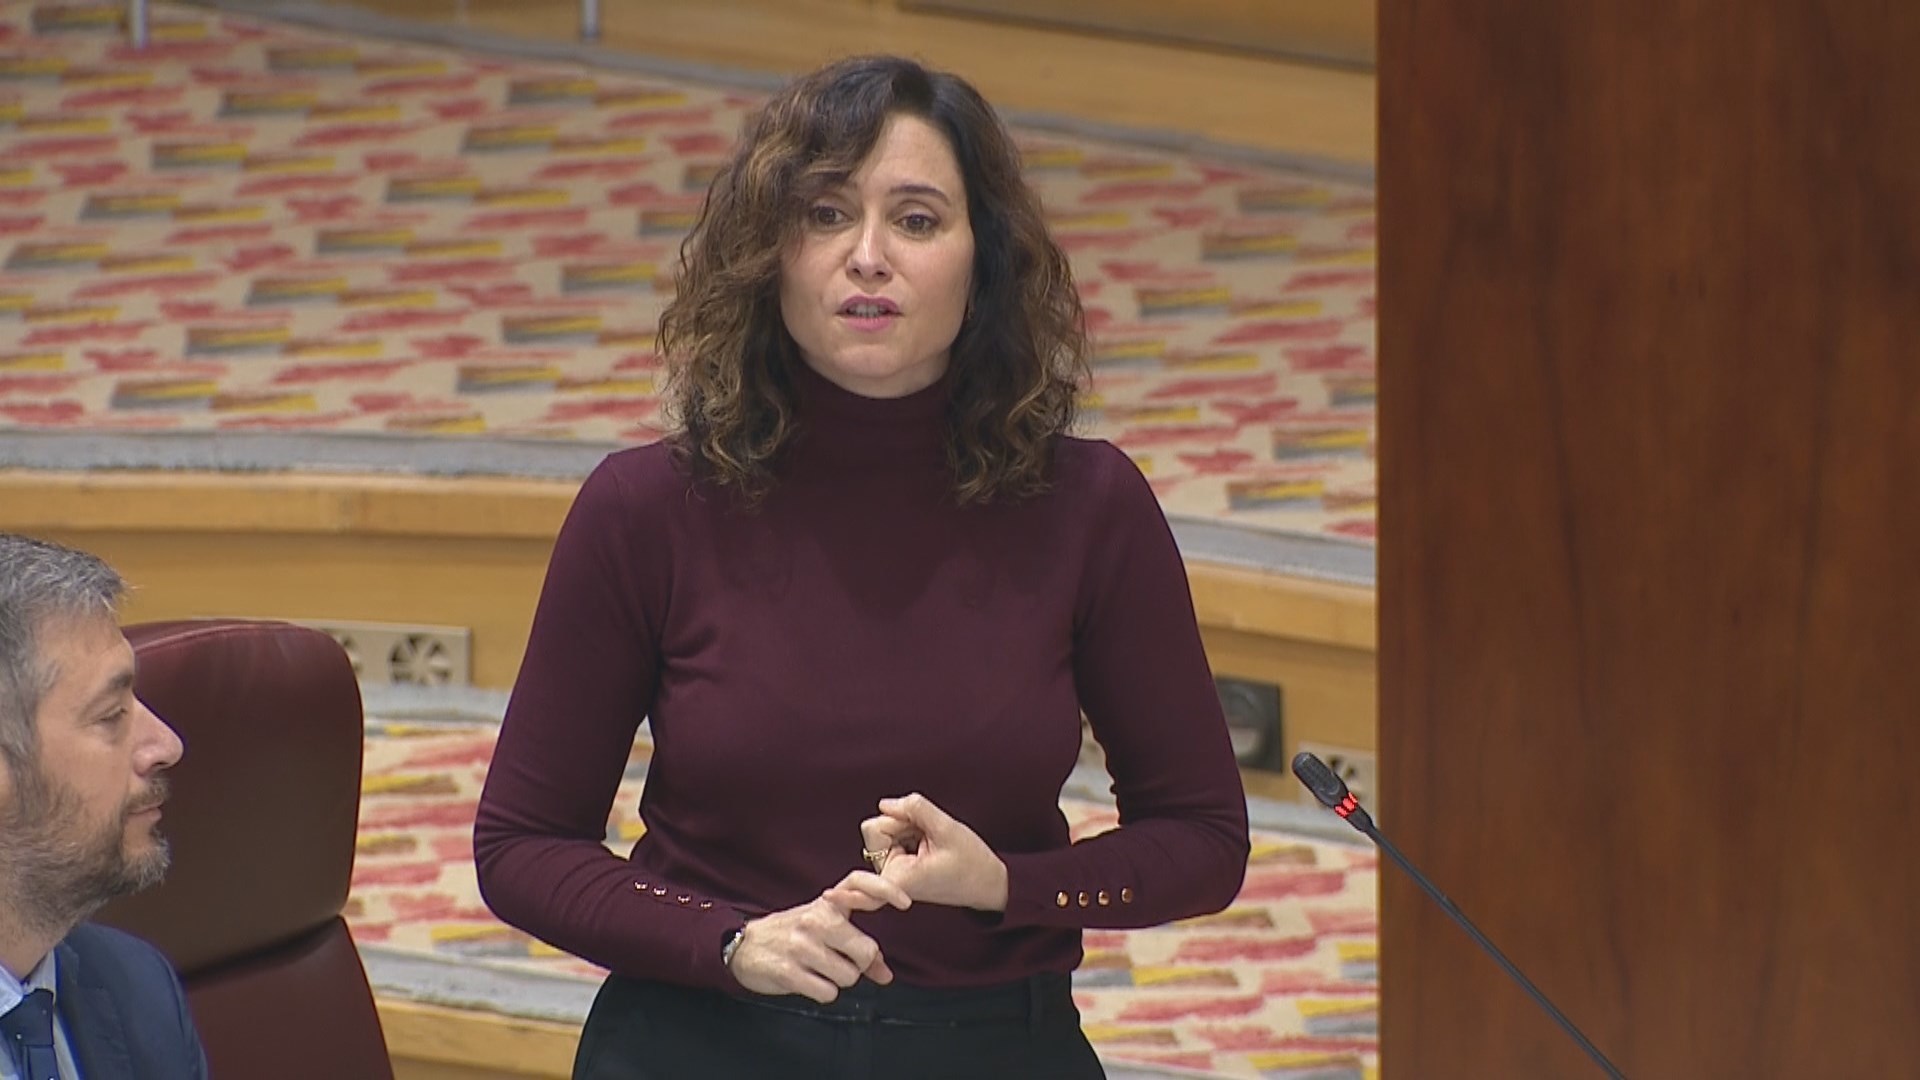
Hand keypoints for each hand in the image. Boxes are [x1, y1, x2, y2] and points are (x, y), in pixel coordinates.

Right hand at [727, 871, 910, 1002]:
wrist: (743, 945)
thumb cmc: (791, 934)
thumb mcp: (824, 928)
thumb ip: (857, 946)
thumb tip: (885, 974)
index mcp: (827, 903)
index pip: (858, 882)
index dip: (884, 889)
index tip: (904, 903)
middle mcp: (816, 919)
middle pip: (865, 951)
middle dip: (860, 964)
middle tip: (842, 961)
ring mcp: (801, 945)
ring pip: (849, 977)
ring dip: (839, 980)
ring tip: (819, 969)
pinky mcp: (788, 972)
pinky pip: (828, 993)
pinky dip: (822, 992)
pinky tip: (808, 980)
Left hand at [860, 792, 1008, 912]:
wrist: (987, 881)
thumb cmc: (971, 863)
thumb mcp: (947, 829)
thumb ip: (915, 808)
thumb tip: (885, 804)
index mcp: (900, 879)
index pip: (864, 878)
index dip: (848, 891)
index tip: (829, 897)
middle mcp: (890, 875)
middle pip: (875, 829)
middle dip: (898, 822)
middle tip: (926, 832)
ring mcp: (892, 867)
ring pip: (885, 826)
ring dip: (906, 824)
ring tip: (930, 838)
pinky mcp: (897, 860)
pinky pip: (894, 830)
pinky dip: (909, 828)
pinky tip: (927, 839)